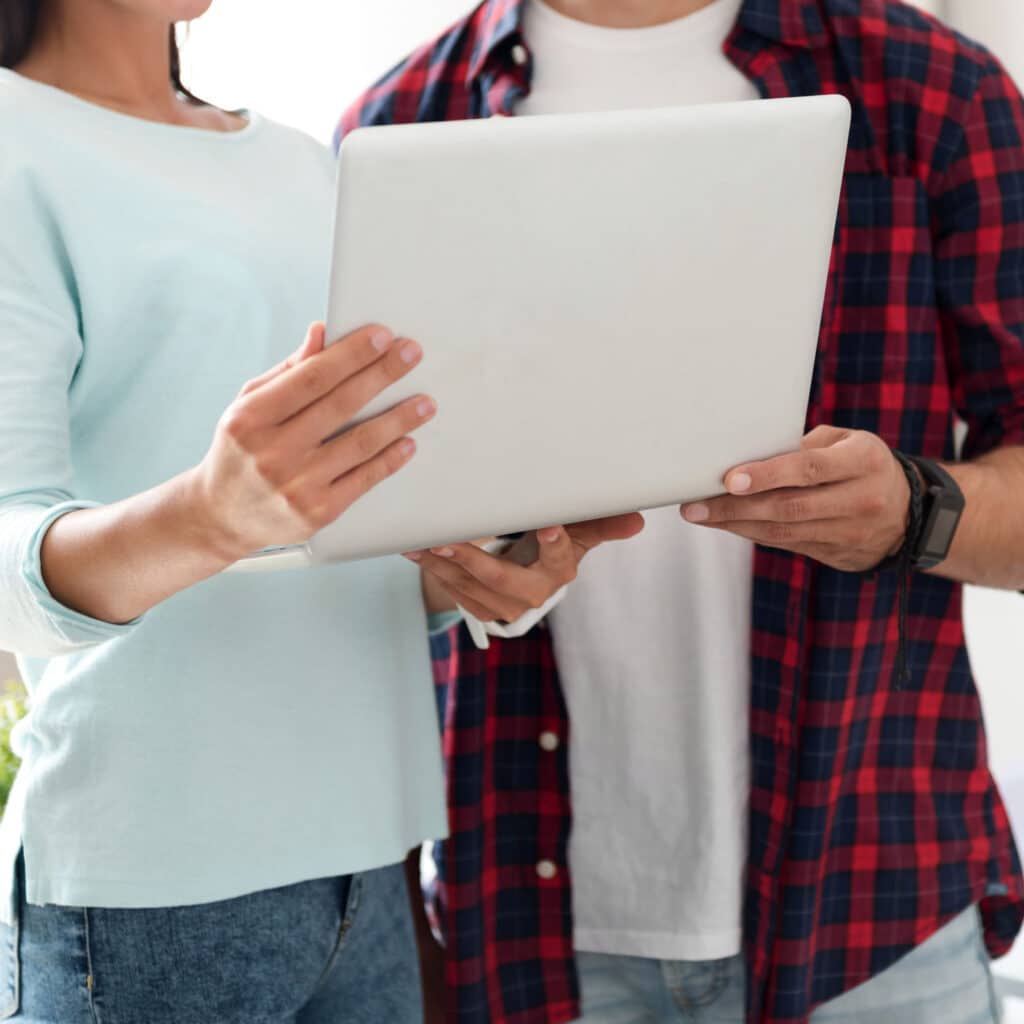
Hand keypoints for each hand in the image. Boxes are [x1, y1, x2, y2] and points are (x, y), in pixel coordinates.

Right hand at [190, 322, 434, 561]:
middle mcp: (273, 452)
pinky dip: (390, 459)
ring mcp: (297, 485)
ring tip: (425, 402)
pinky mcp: (318, 512)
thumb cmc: (240, 452)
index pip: (311, 377)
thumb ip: (288, 371)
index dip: (351, 354)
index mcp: (251, 418)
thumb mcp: (249, 406)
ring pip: (360, 443)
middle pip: (341, 405)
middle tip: (411, 355)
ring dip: (399, 420)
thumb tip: (322, 333)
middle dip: (382, 375)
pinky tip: (408, 442)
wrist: (223, 516)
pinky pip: (364, 480)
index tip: (381, 336)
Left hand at [408, 514, 645, 621]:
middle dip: (470, 559)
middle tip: (445, 540)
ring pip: (469, 585)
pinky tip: (416, 551)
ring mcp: (504, 605)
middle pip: (500, 579)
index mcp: (560, 571)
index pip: (560, 557)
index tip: (549, 527)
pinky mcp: (481, 608)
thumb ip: (601, 525)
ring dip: (441, 564)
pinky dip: (434, 570)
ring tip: (419, 542)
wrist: (528, 575)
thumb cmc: (553, 545)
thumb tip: (637, 520)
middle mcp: (532, 594)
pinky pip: (454, 591)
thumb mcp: (578, 534)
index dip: (556, 543)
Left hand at [681, 426, 910, 572]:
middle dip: (735, 506)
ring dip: (735, 524)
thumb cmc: (864, 466)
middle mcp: (861, 500)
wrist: (913, 514)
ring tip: (700, 515)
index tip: (729, 479)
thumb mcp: (847, 443)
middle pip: (788, 507)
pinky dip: (752, 534)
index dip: (766, 475)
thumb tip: (750, 455)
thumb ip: (805, 447)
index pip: (808, 469)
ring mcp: (850, 533)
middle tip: (695, 504)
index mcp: (864, 461)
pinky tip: (726, 524)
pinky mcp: (837, 555)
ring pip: (783, 533)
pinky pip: (786, 545)